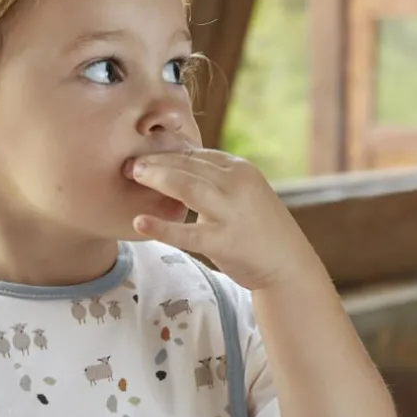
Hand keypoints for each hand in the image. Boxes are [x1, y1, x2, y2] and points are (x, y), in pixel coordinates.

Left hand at [128, 148, 314, 290]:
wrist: (287, 264)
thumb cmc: (259, 228)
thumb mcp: (242, 194)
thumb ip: (214, 180)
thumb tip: (176, 167)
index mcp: (240, 170)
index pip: (196, 154)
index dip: (166, 152)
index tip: (142, 153)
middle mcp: (238, 185)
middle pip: (188, 165)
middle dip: (156, 161)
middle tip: (129, 161)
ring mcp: (232, 213)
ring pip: (187, 187)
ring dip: (157, 178)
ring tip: (132, 175)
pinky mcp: (224, 242)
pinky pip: (187, 234)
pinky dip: (161, 227)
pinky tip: (139, 222)